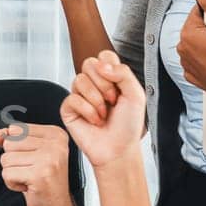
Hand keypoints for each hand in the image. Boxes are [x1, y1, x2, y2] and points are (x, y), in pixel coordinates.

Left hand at [0, 123, 84, 205]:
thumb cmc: (44, 184)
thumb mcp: (29, 156)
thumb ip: (13, 140)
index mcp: (56, 134)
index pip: (16, 129)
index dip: (17, 149)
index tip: (34, 161)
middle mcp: (55, 144)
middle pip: (10, 143)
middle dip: (14, 161)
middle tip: (32, 172)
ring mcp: (49, 159)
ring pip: (6, 159)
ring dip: (13, 173)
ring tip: (30, 180)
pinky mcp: (40, 175)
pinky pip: (7, 174)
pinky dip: (13, 184)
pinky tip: (29, 188)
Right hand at [60, 51, 145, 168]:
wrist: (118, 149)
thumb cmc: (128, 126)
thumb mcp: (136, 95)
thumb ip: (123, 73)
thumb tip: (102, 64)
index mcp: (110, 78)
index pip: (103, 56)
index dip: (110, 66)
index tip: (118, 83)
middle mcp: (93, 84)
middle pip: (89, 63)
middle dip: (104, 84)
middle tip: (112, 99)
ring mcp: (80, 96)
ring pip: (79, 80)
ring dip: (96, 100)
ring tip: (104, 113)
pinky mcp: (68, 109)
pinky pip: (72, 98)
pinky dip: (87, 111)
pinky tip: (94, 120)